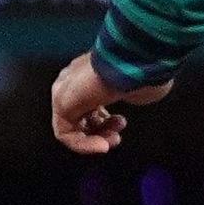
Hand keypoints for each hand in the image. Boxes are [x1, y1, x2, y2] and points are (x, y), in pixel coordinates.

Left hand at [49, 53, 164, 155]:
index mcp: (89, 73)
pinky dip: (84, 145)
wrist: (134, 59)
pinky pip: (65, 133)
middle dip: (100, 130)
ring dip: (93, 139)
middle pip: (78, 115)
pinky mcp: (62, 103)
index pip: (88, 102)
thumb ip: (129, 95)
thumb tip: (131, 99)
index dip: (104, 120)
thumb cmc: (142, 70)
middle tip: (117, 135)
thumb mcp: (138, 87)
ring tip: (112, 140)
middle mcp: (72, 81)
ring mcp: (64, 91)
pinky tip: (102, 145)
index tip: (121, 123)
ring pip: (70, 126)